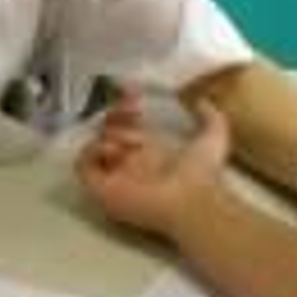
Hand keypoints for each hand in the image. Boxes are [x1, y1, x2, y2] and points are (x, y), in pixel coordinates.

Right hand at [75, 94, 230, 240]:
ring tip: (132, 141)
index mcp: (152, 152)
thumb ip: (211, 117)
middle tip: (131, 111)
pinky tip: (117, 151)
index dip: (126, 108)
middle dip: (115, 115)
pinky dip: (93, 151)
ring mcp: (114, 176)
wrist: (192, 201)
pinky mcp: (101, 188)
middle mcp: (131, 163)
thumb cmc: (202, 174)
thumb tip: (203, 101)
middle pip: (107, 131)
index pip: (128, 125)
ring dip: (109, 134)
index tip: (135, 96)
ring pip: (94, 145)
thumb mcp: (214, 137)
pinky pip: (82, 164)